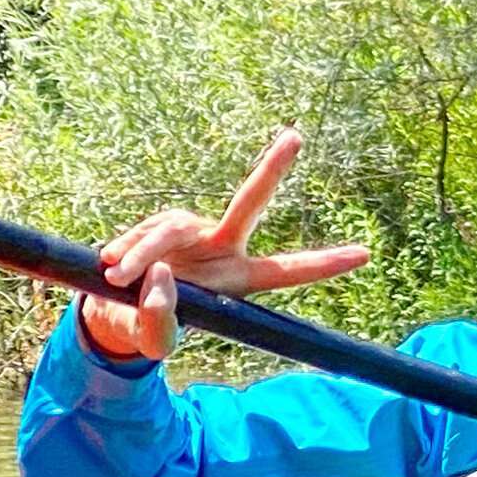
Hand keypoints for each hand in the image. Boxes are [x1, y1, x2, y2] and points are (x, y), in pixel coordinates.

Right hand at [78, 128, 371, 363]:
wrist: (110, 312)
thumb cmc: (144, 328)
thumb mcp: (154, 340)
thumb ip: (158, 322)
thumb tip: (158, 276)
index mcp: (238, 281)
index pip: (286, 272)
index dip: (323, 264)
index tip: (365, 254)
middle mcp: (222, 249)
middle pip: (248, 205)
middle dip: (271, 170)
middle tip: (296, 136)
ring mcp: (192, 232)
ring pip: (170, 232)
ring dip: (141, 253)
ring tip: (119, 275)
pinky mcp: (162, 225)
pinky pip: (144, 234)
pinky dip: (128, 250)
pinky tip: (112, 266)